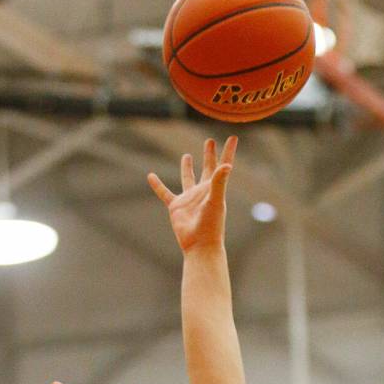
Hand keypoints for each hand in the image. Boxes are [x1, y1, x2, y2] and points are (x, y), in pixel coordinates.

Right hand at [148, 136, 236, 252]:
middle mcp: (203, 192)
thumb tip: (228, 165)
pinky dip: (158, 185)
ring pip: (187, 178)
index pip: (223, 165)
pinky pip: (165, 193)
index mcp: (215, 188)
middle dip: (209, 155)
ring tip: (186, 155)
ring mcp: (189, 199)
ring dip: (187, 167)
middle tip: (209, 141)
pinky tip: (151, 176)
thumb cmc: (211, 226)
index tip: (233, 138)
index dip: (228, 152)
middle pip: (207, 168)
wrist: (200, 246)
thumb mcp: (215, 201)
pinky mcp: (176, 207)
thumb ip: (220, 182)